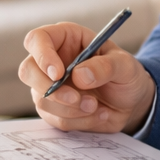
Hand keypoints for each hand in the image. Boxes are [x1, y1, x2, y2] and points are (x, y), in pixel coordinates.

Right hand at [18, 22, 156, 133]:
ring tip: (96, 106)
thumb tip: (80, 76)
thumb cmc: (126, 75)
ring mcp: (49, 86)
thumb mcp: (125, 65)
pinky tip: (97, 114)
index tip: (58, 74)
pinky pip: (55, 119)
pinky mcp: (54, 109)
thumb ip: (106, 66)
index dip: (42, 56)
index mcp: (66, 38)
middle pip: (28, 70)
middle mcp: (52, 60)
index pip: (37, 39)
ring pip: (41, 99)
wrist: (132, 102)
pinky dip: (78, 121)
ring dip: (71, 108)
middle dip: (50, 89)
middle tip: (76, 99)